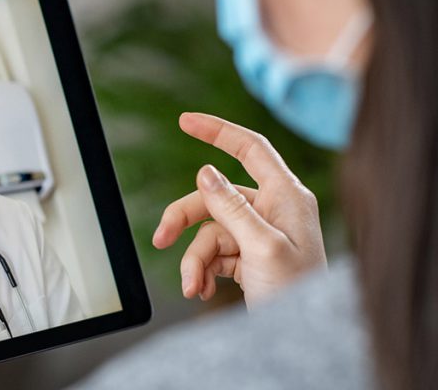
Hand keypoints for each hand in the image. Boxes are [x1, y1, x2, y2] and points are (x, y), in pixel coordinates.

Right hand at [153, 113, 326, 307]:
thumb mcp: (261, 248)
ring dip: (194, 260)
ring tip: (193, 285)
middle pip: (214, 197)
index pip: (250, 149)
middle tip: (160, 239)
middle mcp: (273, 211)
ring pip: (209, 231)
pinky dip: (202, 271)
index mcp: (286, 197)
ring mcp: (260, 235)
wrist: (300, 341)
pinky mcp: (249, 259)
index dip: (218, 131)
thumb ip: (231, 207)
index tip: (185, 120)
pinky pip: (213, 254)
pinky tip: (201, 289)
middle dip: (184, 220)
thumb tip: (206, 171)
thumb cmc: (296, 295)